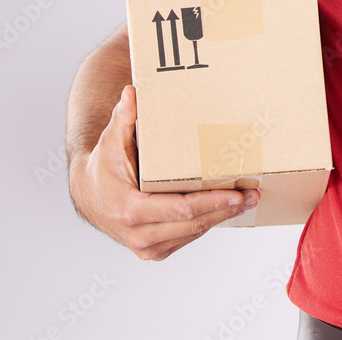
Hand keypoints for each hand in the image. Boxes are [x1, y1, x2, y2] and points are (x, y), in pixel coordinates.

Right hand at [69, 85, 258, 260]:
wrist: (88, 194)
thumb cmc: (104, 165)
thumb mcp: (111, 139)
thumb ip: (123, 117)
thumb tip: (132, 91)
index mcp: (130, 209)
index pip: (180, 210)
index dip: (211, 203)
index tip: (236, 194)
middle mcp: (138, 234)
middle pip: (192, 225)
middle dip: (225, 210)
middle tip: (253, 195)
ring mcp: (146, 246)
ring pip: (192, 234)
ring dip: (220, 217)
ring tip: (247, 201)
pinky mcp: (152, 250)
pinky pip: (186, 238)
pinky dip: (206, 223)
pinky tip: (225, 209)